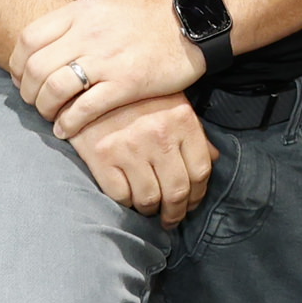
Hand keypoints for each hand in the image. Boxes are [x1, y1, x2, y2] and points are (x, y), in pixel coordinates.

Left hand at [12, 0, 202, 136]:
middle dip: (27, 91)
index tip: (22, 78)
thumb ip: (77, 19)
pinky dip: (68, 123)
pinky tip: (66, 130)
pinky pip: (84, 108)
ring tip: (50, 116)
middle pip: (35, 67)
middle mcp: (88, 33)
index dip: (18, 63)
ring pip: (54, 89)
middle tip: (34, 102)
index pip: (29, 38)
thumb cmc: (149, 15)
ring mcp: (107, 60)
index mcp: (81, 12)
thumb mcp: (107, 4)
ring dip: (45, 108)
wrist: (191, 24)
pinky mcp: (126, 84)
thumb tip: (50, 37)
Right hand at [68, 92, 213, 224]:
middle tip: (171, 218)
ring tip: (150, 209)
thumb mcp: (172, 103)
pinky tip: (128, 197)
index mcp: (182, 120)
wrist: (88, 84)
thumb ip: (194, 132)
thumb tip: (213, 159)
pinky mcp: (103, 157)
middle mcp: (159, 135)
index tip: (191, 203)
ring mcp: (130, 147)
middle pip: (177, 191)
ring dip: (151, 210)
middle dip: (176, 212)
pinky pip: (121, 196)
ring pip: (149, 199)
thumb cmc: (136, 96)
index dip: (198, 194)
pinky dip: (126, 203)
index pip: (200, 171)